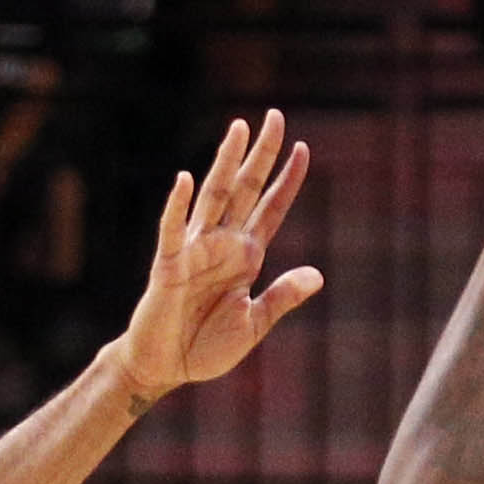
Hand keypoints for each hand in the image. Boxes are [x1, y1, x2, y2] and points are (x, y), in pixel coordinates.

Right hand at [107, 107, 324, 402]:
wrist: (166, 367)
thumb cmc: (205, 346)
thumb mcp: (254, 323)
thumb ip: (282, 297)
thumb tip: (318, 275)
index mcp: (245, 257)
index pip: (271, 209)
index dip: (287, 181)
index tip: (304, 149)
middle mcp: (222, 244)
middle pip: (245, 189)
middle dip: (261, 154)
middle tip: (275, 116)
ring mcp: (195, 250)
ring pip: (214, 196)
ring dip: (226, 162)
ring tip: (238, 128)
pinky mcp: (169, 265)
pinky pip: (173, 231)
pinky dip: (177, 206)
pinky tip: (184, 180)